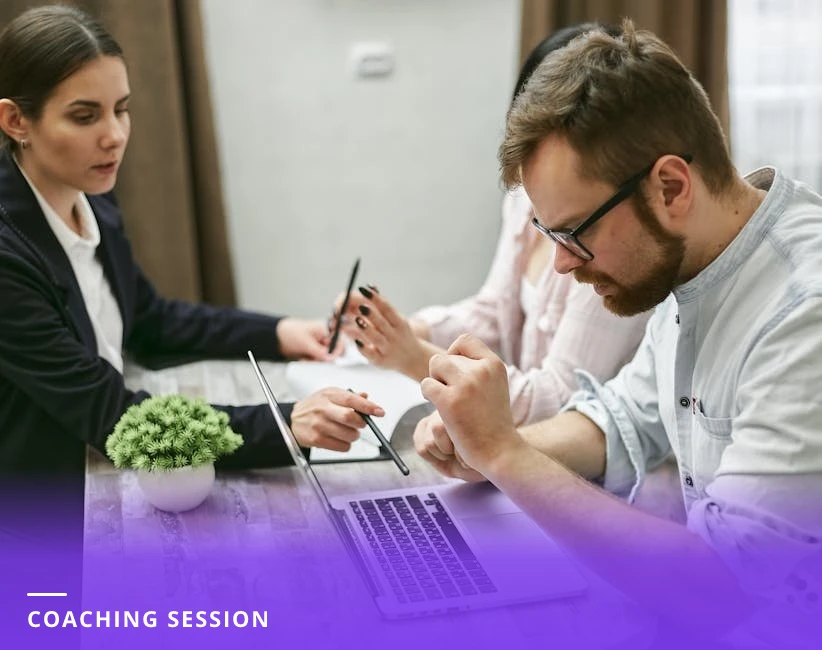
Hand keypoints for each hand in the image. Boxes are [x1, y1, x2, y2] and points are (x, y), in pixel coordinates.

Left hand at [276, 317, 341, 360]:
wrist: (278, 336)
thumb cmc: (290, 332)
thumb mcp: (306, 343)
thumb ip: (319, 351)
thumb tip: (331, 358)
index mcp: (326, 329)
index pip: (339, 342)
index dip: (336, 352)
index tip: (330, 360)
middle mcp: (325, 337)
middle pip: (334, 351)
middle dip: (324, 358)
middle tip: (315, 360)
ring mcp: (320, 344)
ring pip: (326, 358)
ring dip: (317, 361)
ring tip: (306, 359)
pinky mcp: (315, 351)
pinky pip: (319, 360)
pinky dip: (312, 362)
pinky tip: (305, 359)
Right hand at [291, 388, 384, 451]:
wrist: (293, 420)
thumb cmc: (315, 406)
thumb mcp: (330, 395)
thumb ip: (349, 396)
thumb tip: (366, 396)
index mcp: (329, 395)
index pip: (351, 399)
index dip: (368, 406)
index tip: (379, 411)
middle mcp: (323, 409)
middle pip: (350, 418)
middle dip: (361, 423)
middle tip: (361, 424)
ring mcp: (318, 425)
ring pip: (348, 435)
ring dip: (354, 435)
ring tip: (348, 431)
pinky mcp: (316, 439)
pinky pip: (342, 447)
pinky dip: (346, 445)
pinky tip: (339, 438)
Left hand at [336, 286, 429, 379]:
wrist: (413, 358)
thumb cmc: (400, 334)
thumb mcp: (396, 320)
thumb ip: (382, 305)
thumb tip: (370, 286)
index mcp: (400, 323)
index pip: (387, 308)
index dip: (376, 298)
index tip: (364, 289)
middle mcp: (395, 336)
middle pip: (382, 323)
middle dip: (372, 314)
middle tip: (361, 306)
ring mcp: (388, 349)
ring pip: (377, 339)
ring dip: (367, 330)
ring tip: (357, 320)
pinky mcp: (380, 361)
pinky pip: (371, 354)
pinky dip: (364, 348)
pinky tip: (356, 340)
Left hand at [420, 334, 524, 473]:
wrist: (499, 450)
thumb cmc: (493, 421)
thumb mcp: (494, 385)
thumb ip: (478, 368)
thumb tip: (450, 354)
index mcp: (494, 364)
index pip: (465, 340)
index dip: (454, 353)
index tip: (455, 371)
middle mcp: (481, 370)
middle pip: (445, 356)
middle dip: (442, 373)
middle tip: (449, 392)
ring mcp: (465, 385)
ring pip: (434, 365)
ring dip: (434, 381)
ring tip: (443, 397)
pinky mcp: (449, 401)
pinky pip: (426, 385)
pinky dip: (427, 394)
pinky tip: (439, 407)